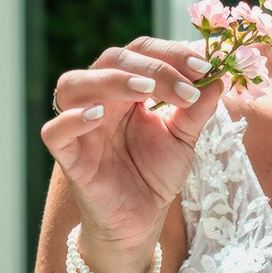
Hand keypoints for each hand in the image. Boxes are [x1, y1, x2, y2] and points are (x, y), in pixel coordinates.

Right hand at [41, 37, 221, 249]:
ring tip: (144, 91)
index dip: (170, 53)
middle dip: (152, 68)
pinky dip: (72, 119)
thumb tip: (217, 79)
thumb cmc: (155, 174)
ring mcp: (81, 127)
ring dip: (111, 80)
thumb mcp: (184, 138)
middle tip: (186, 88)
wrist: (141, 220)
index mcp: (126, 89)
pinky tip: (98, 116)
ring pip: (73, 84)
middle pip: (111, 60)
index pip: (140, 52)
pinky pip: (54, 132)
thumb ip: (197, 109)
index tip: (204, 68)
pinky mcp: (69, 157)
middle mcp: (100, 99)